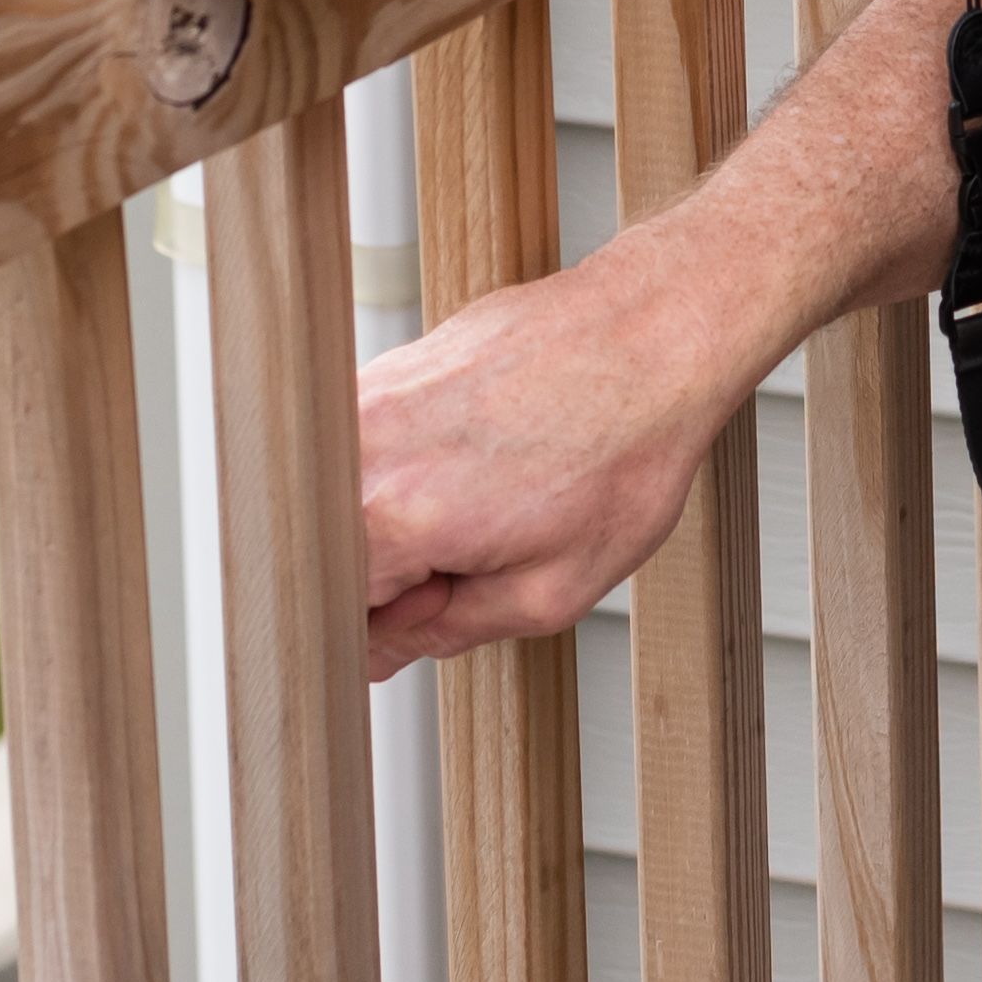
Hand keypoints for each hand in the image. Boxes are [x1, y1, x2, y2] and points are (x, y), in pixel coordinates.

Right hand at [356, 258, 722, 674]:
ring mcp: (366, 393)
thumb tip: (390, 645)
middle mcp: (360, 448)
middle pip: (327, 554)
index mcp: (391, 517)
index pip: (326, 614)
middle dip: (386, 574)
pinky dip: (409, 471)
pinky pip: (369, 450)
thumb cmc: (625, 447)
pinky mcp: (387, 363)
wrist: (655, 336)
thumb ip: (449, 630)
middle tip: (467, 558)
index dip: (381, 630)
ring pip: (344, 502)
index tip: (428, 612)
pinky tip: (477, 459)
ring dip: (397, 520)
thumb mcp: (553, 589)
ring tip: (479, 501)